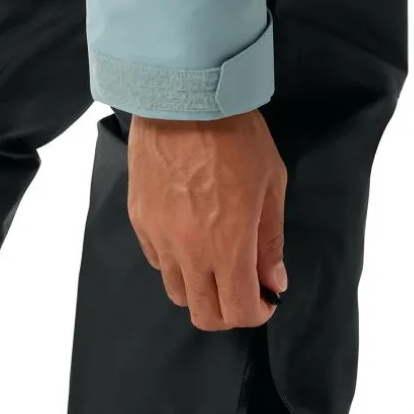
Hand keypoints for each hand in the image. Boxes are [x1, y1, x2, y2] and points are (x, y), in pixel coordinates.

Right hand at [128, 110, 287, 330]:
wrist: (183, 99)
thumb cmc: (235, 137)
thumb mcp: (271, 186)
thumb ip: (270, 241)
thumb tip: (274, 280)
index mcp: (228, 245)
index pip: (238, 310)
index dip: (258, 313)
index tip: (267, 299)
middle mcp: (189, 251)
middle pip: (203, 314)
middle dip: (228, 313)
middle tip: (244, 291)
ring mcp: (159, 238)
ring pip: (176, 292)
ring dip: (200, 291)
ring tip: (216, 266)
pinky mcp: (140, 221)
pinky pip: (158, 262)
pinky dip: (177, 264)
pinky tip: (191, 240)